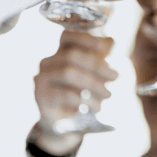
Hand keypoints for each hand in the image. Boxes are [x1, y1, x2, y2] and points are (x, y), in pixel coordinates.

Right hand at [33, 31, 116, 152]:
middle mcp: (48, 62)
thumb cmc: (83, 92)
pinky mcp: (40, 96)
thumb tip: (111, 41)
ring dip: (93, 84)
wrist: (66, 121)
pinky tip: (96, 106)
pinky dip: (85, 99)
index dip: (88, 38)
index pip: (68, 35)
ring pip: (68, 73)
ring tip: (108, 94)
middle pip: (72, 56)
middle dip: (98, 66)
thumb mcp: (95, 74)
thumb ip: (102, 57)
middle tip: (115, 77)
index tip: (110, 47)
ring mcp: (41, 78)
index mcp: (61, 52)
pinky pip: (64, 94)